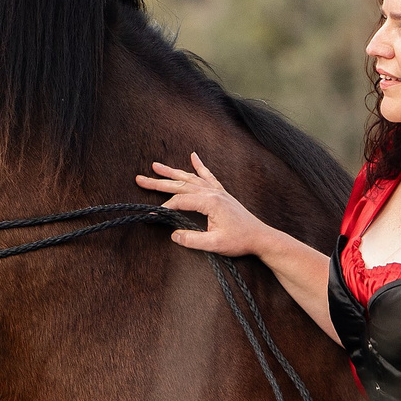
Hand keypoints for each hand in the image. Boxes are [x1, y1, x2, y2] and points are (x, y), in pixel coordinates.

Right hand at [136, 152, 269, 258]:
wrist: (260, 237)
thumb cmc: (239, 241)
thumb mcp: (214, 244)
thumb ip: (192, 240)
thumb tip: (173, 234)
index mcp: (210, 202)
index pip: (180, 202)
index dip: (164, 208)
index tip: (152, 215)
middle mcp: (213, 192)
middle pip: (181, 184)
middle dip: (159, 182)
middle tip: (140, 179)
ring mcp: (217, 191)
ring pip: (190, 178)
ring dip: (172, 171)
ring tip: (156, 166)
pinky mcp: (221, 193)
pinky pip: (208, 175)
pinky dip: (199, 166)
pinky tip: (193, 156)